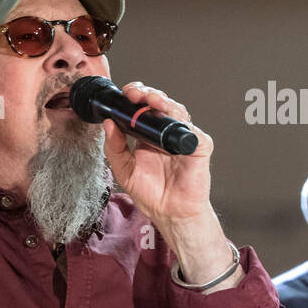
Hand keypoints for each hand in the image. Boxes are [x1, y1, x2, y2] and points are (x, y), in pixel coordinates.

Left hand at [100, 81, 212, 228]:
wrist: (171, 213)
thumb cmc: (153, 194)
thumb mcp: (124, 170)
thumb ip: (114, 148)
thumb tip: (108, 124)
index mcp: (149, 134)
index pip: (143, 107)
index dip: (135, 97)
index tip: (124, 95)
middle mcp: (166, 132)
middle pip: (161, 103)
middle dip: (147, 94)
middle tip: (134, 94)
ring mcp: (184, 138)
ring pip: (177, 110)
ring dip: (164, 102)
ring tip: (150, 100)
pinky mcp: (199, 146)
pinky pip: (192, 131)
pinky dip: (182, 123)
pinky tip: (171, 121)